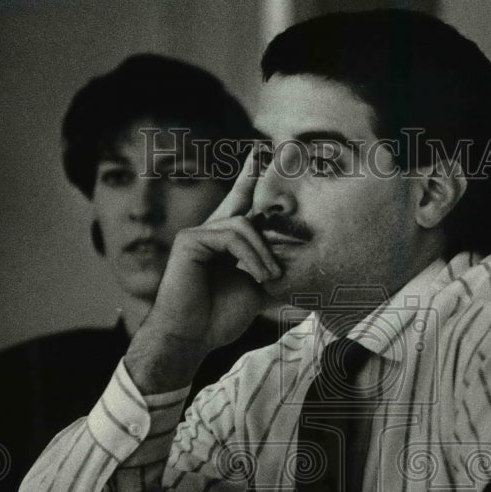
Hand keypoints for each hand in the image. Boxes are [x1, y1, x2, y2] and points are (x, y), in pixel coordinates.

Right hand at [126, 151, 281, 391]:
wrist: (191, 337)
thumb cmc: (218, 318)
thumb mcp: (255, 292)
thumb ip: (270, 272)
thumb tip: (299, 267)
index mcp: (225, 243)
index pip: (241, 205)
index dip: (250, 179)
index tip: (262, 154)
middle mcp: (211, 233)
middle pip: (241, 201)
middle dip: (258, 181)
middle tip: (284, 154)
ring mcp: (198, 234)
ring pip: (244, 225)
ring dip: (264, 253)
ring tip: (269, 278)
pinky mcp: (190, 240)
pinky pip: (231, 236)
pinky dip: (250, 257)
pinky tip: (256, 276)